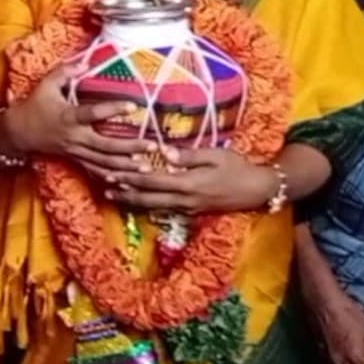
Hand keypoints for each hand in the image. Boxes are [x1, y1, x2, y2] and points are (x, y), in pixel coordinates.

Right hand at [1, 61, 155, 179]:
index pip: (92, 113)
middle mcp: (74, 137)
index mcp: (68, 117)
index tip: (133, 105)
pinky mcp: (75, 159)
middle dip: (129, 148)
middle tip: (152, 146)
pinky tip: (127, 182)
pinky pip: (95, 171)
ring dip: (125, 166)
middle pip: (105, 146)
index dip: (112, 109)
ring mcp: (75, 151)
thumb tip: (86, 62)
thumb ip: (65, 72)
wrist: (18, 132)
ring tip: (147, 168)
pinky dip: (111, 177)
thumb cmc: (34, 106)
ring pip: (103, 163)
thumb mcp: (46, 85)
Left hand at [103, 146, 275, 213]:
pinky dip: (148, 207)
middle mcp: (185, 199)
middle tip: (105, 187)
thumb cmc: (238, 167)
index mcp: (189, 183)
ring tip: (113, 198)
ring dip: (133, 202)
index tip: (114, 172)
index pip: (153, 181)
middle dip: (126, 193)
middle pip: (149, 198)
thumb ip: (189, 155)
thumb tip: (164, 151)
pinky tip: (137, 204)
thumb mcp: (216, 155)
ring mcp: (188, 208)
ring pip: (155, 207)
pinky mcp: (192, 212)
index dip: (132, 178)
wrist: (258, 190)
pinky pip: (165, 210)